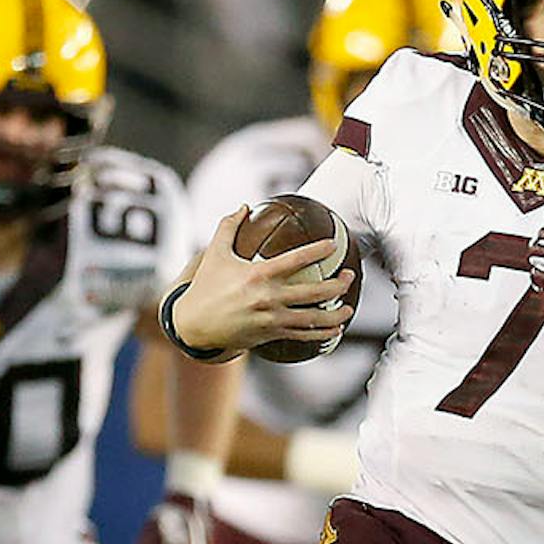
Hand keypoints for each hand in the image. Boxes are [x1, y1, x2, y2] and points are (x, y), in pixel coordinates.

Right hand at [167, 206, 353, 356]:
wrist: (193, 325)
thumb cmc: (204, 288)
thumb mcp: (214, 254)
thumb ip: (228, 227)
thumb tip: (242, 207)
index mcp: (258, 275)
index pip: (296, 260)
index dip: (318, 250)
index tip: (333, 244)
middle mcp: (268, 298)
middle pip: (314, 292)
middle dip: (337, 284)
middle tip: (348, 275)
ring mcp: (271, 319)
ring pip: (313, 318)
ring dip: (336, 313)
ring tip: (349, 307)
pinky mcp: (270, 335)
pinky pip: (302, 336)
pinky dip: (322, 334)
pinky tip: (335, 330)